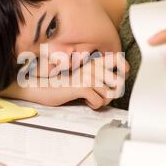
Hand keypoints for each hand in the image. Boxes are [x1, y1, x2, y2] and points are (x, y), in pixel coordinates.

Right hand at [5, 54, 129, 109]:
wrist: (41, 85)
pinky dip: (92, 105)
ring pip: (109, 95)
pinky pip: (98, 102)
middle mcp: (93, 66)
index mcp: (94, 61)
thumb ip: (97, 77)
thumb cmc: (61, 83)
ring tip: (89, 97)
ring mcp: (88, 76)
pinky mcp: (82, 87)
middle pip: (118, 83)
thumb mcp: (81, 76)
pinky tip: (83, 99)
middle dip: (111, 94)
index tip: (117, 80)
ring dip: (100, 101)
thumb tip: (115, 87)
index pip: (120, 60)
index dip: (124, 72)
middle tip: (99, 95)